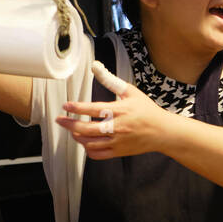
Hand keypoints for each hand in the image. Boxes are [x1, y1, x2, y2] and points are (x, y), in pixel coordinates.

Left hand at [55, 61, 173, 158]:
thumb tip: (96, 67)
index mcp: (120, 110)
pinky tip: (86, 142)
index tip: (66, 105)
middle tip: (60, 119)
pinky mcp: (119, 152)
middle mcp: (118, 127)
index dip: (77, 107)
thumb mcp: (130, 91)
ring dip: (77, 136)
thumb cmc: (147, 110)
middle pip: (87, 129)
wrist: (162, 132)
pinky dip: (88, 149)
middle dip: (70, 124)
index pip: (94, 109)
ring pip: (90, 143)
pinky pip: (98, 154)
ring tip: (73, 130)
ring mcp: (118, 141)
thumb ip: (110, 80)